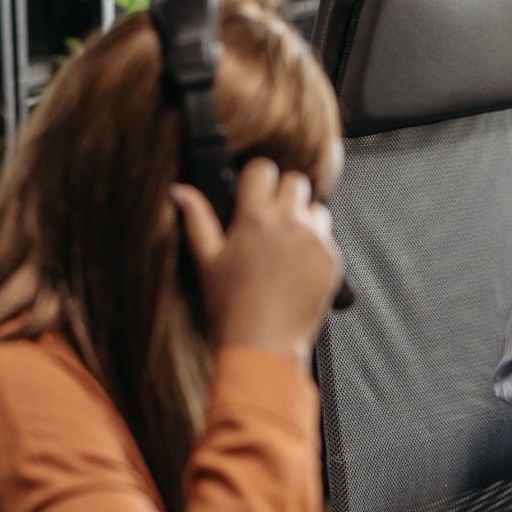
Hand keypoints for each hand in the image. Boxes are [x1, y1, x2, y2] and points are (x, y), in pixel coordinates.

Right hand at [171, 158, 343, 366]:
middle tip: (271, 221)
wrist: (264, 342)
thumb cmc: (232, 305)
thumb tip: (180, 192)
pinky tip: (296, 269)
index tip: (254, 193)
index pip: (263, 169)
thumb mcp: (206, 259)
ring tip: (285, 248)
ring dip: (304, 219)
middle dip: (284, 195)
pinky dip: (316, 247)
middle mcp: (289, 222)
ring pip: (316, 208)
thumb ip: (196, 219)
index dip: (258, 179)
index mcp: (255, 217)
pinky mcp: (332, 259)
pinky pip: (328, 239)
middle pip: (296, 182)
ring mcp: (315, 239)